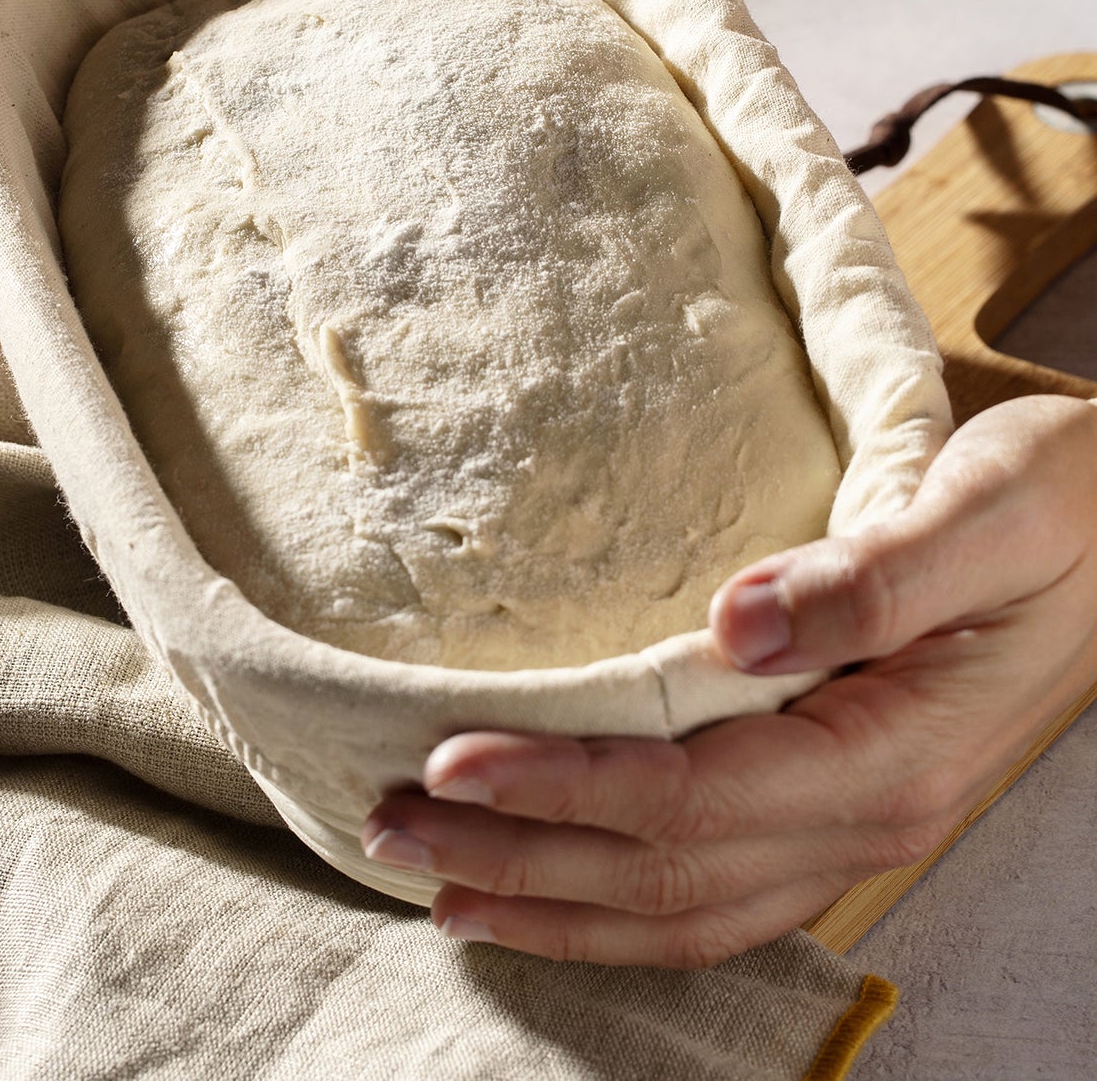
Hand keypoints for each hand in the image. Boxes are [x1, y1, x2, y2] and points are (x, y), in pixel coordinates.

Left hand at [361, 395, 1096, 966]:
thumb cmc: (1060, 507)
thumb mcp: (990, 511)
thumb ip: (874, 575)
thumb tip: (741, 622)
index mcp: (888, 752)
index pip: (689, 799)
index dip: (561, 791)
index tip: (448, 766)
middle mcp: (864, 816)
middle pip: (662, 874)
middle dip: (517, 863)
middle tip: (387, 833)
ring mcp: (849, 826)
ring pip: (680, 909)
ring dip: (550, 903)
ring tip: (435, 890)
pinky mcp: (830, 806)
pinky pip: (711, 889)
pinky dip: (613, 904)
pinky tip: (547, 892)